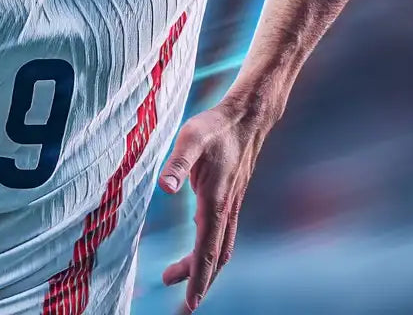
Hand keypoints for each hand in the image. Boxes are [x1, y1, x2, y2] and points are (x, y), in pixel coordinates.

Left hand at [157, 101, 270, 310]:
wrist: (247, 118)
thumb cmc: (216, 126)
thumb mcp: (191, 138)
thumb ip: (178, 163)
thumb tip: (165, 187)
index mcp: (215, 201)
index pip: (206, 250)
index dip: (197, 277)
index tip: (190, 302)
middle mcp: (226, 209)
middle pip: (215, 258)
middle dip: (200, 283)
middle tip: (183, 307)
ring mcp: (230, 206)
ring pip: (220, 249)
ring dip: (202, 269)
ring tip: (175, 279)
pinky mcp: (229, 199)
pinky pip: (220, 235)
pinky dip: (208, 252)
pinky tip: (194, 251)